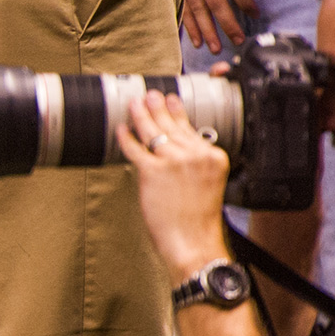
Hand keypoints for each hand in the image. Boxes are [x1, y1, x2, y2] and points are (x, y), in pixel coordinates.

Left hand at [118, 89, 231, 281]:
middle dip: (159, 108)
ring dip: (141, 115)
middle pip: (172, 126)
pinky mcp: (153, 172)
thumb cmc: (198, 220)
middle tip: (151, 94)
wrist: (194, 241)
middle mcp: (196, 155)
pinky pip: (136, 149)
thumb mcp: (208, 184)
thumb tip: (175, 153)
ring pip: (154, 132)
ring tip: (135, 103)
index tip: (171, 101)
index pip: (191, 129)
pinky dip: (126, 137)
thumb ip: (196, 165)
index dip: (178, 114)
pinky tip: (120, 128)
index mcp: (213, 156)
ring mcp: (174, 162)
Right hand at [180, 0, 258, 54]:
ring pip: (197, 8)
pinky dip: (187, 24)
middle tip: (237, 40)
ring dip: (207, 30)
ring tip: (215, 47)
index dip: (244, 0)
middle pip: (215, 1)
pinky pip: (181, 6)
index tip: (255, 14)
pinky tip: (195, 39)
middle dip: (227, 23)